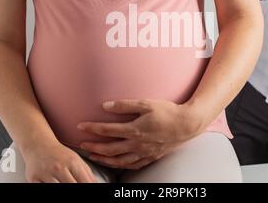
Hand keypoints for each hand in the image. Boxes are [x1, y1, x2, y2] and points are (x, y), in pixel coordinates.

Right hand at [22, 139, 96, 182]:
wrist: (38, 144)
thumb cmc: (59, 154)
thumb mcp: (76, 160)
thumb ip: (87, 174)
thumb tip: (96, 184)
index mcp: (72, 163)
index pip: (85, 182)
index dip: (88, 188)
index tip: (89, 190)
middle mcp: (59, 168)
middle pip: (72, 187)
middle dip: (76, 188)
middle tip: (74, 184)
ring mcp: (46, 174)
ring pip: (58, 189)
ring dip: (62, 188)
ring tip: (64, 183)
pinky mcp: (33, 179)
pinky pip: (44, 188)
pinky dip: (49, 187)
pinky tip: (54, 183)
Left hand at [77, 99, 204, 169]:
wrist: (187, 124)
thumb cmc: (167, 112)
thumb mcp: (146, 103)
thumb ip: (124, 105)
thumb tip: (106, 106)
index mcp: (134, 129)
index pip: (107, 130)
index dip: (92, 129)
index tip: (80, 126)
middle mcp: (137, 144)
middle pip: (109, 149)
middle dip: (93, 147)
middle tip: (81, 144)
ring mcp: (143, 153)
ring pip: (118, 160)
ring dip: (103, 159)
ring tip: (93, 156)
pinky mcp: (150, 157)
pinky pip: (131, 165)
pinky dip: (120, 165)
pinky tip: (115, 163)